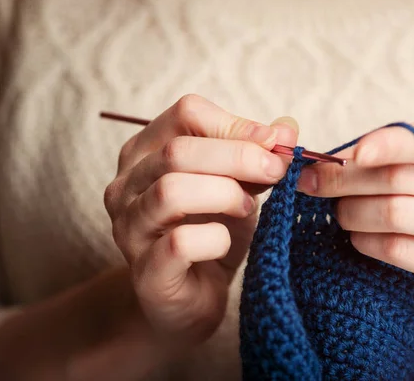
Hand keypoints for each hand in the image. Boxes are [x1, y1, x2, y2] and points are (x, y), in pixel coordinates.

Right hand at [104, 95, 297, 344]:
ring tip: (247, 208)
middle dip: (239, 157)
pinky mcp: (146, 271)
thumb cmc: (210, 234)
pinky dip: (215, 238)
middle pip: (178, 151)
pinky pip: (180, 242)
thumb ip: (257, 156)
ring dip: (225, 195)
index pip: (186, 113)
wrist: (190, 300)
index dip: (235, 125)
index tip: (272, 145)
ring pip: (171, 191)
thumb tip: (287, 126)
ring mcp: (129, 229)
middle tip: (275, 172)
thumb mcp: (238, 187)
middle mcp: (126, 186)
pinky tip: (225, 243)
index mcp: (146, 153)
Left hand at [297, 116, 413, 308]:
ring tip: (341, 212)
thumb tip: (322, 163)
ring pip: (392, 214)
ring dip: (351, 213)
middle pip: (394, 179)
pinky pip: (396, 249)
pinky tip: (359, 237)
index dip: (383, 145)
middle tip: (313, 184)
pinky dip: (365, 242)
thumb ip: (385, 154)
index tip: (348, 155)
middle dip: (342, 181)